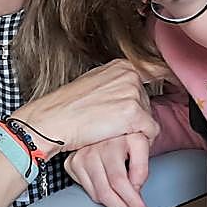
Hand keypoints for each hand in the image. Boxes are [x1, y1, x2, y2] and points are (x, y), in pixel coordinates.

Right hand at [13, 59, 159, 155]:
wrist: (53, 121)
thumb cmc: (68, 107)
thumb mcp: (95, 83)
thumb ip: (116, 83)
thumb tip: (133, 91)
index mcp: (122, 65)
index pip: (154, 76)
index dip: (150, 93)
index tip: (148, 101)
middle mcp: (130, 74)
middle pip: (148, 102)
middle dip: (135, 116)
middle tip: (112, 123)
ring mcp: (133, 93)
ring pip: (149, 118)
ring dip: (134, 129)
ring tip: (110, 131)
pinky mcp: (134, 114)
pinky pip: (150, 133)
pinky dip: (140, 141)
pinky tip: (119, 140)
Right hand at [65, 134, 150, 206]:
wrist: (106, 115)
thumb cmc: (125, 129)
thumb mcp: (142, 141)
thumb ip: (142, 166)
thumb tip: (135, 188)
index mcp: (110, 145)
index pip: (120, 182)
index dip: (132, 201)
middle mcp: (91, 152)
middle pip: (105, 192)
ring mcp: (78, 158)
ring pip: (95, 194)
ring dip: (112, 206)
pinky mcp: (71, 163)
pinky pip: (86, 189)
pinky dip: (99, 195)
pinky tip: (111, 193)